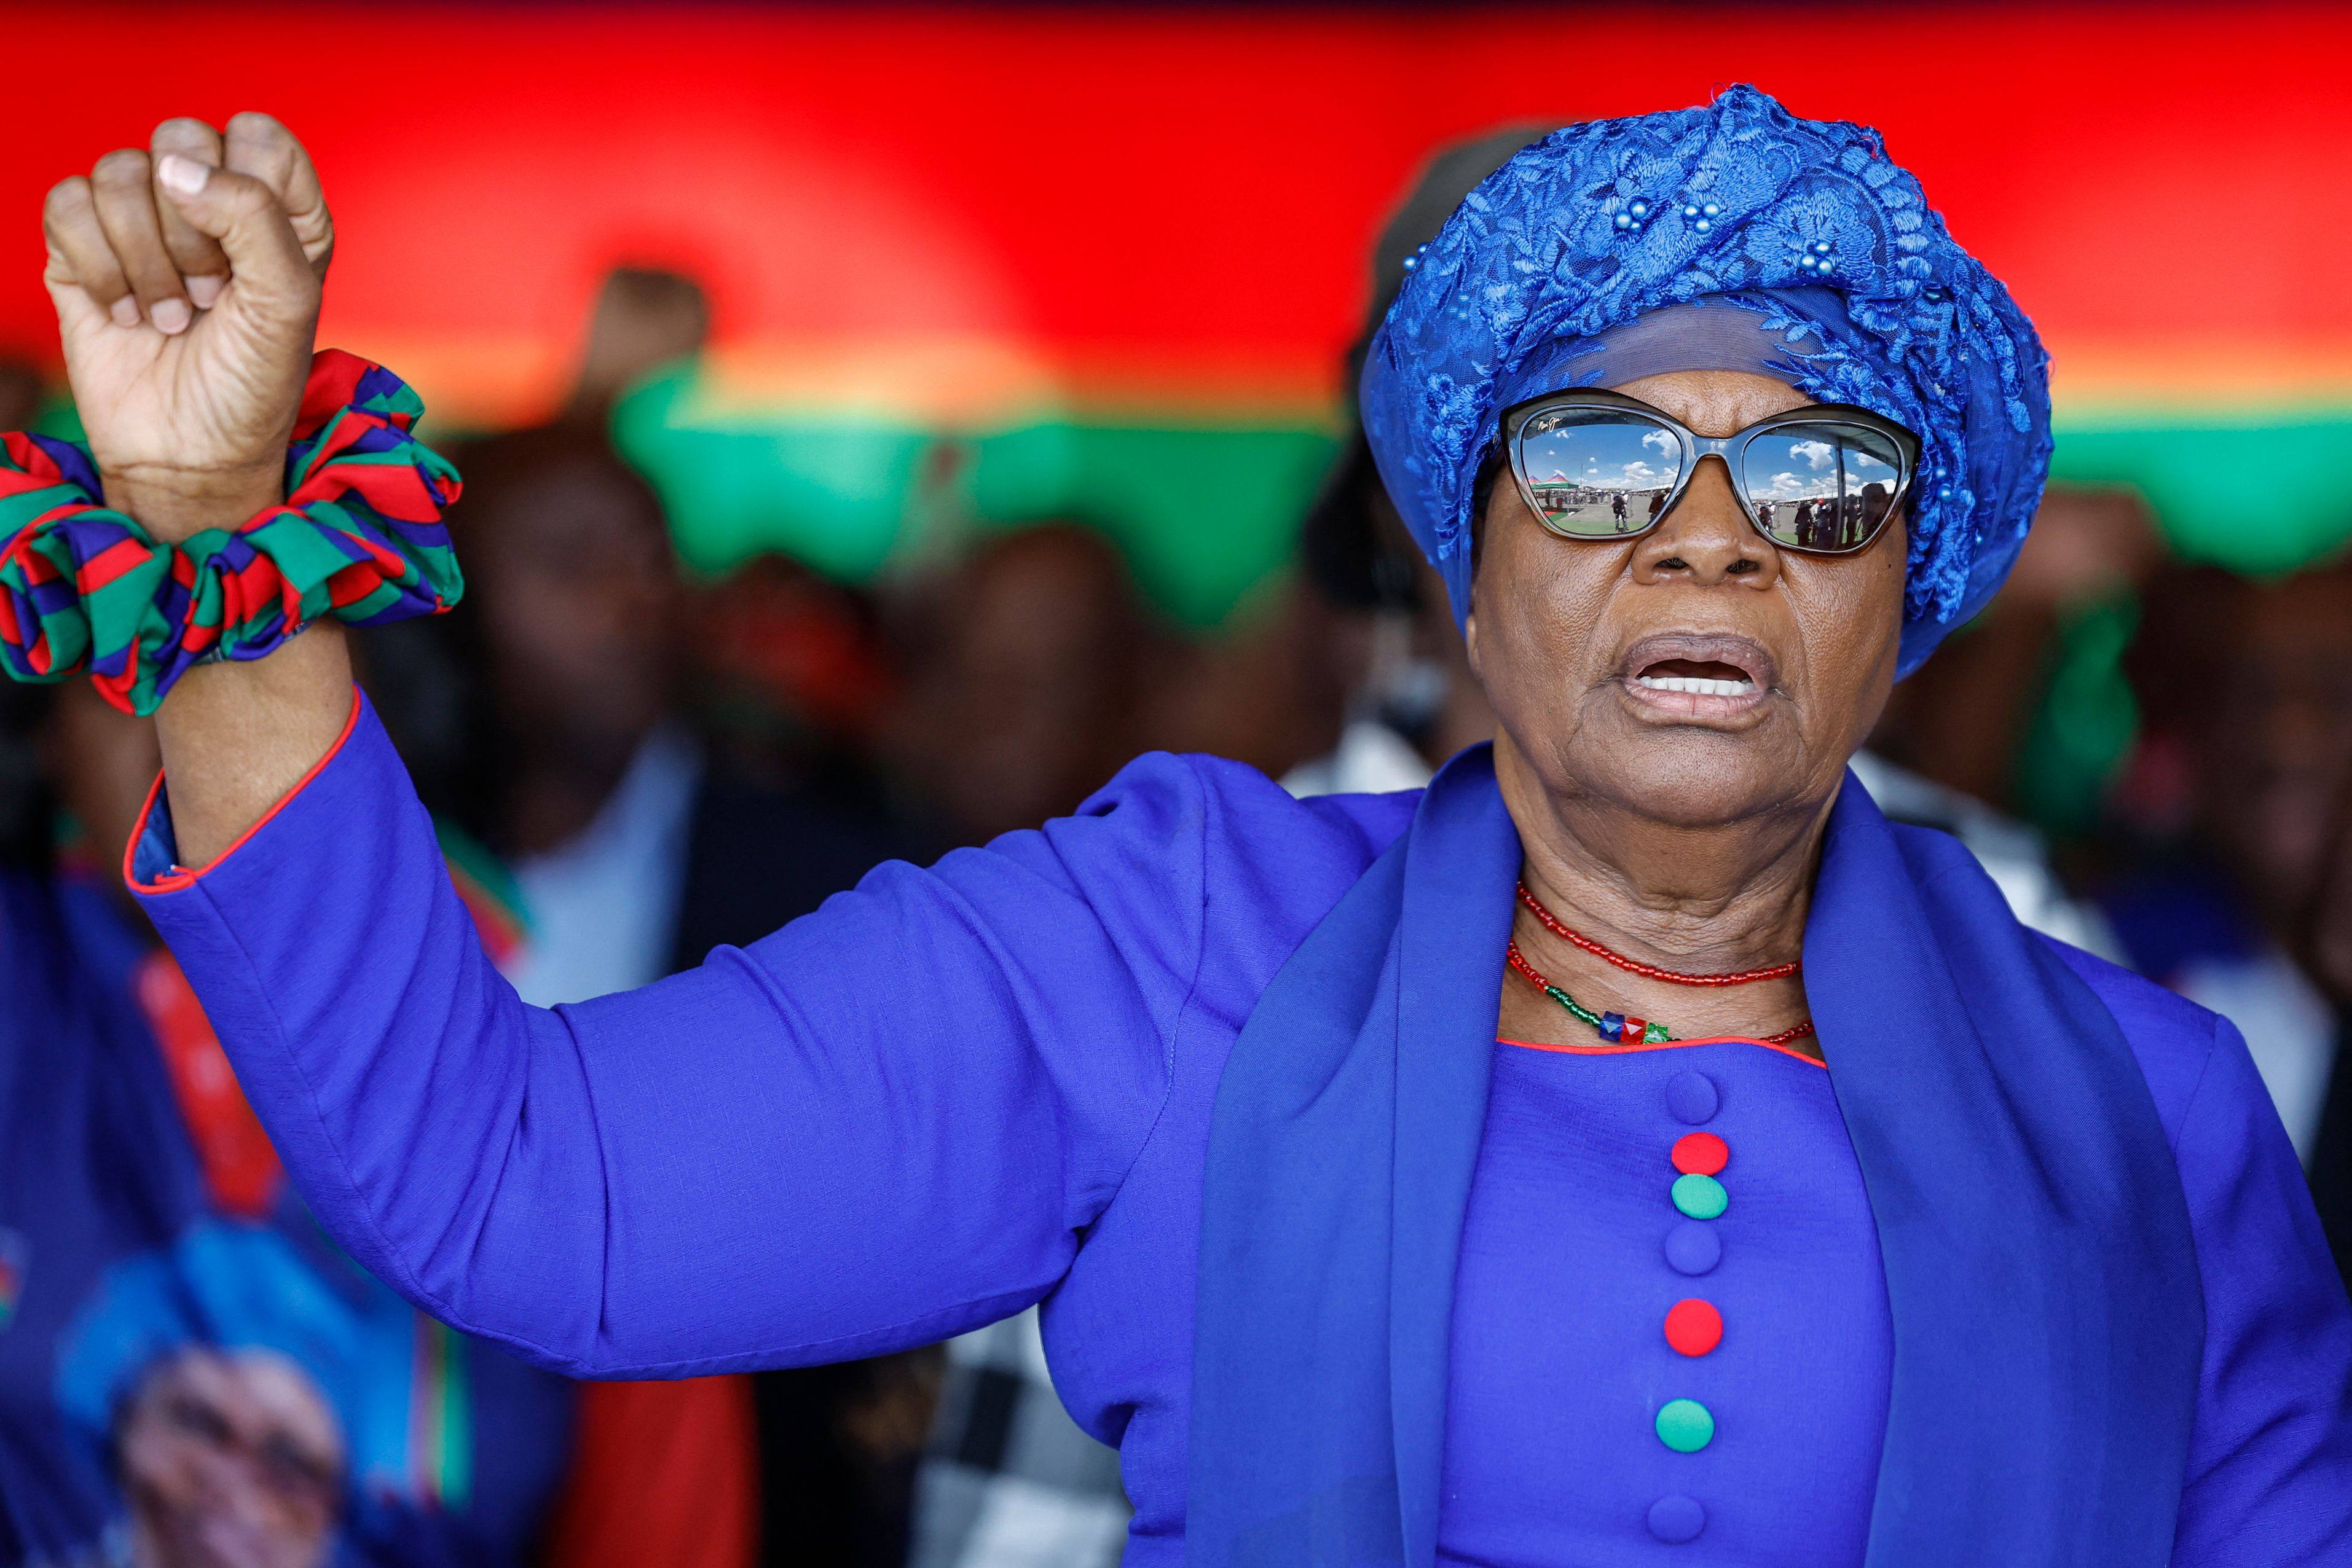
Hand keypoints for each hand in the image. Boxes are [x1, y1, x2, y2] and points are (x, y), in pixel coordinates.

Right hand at [41, 114, 333, 539]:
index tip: (252, 261)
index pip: (257, 135)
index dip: (248, 187)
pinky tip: (125, 314)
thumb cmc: (253, 380)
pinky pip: (67, 204)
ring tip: (171, 317)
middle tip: (210, 296)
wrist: (191, 452)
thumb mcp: (288, 301)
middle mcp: (210, 201)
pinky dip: (99, 268)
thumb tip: (174, 168)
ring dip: (147, 260)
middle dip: (194, 229)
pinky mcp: (81, 246)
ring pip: (120, 171)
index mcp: (277, 207)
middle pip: (181, 139)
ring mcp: (142, 221)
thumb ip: (254, 215)